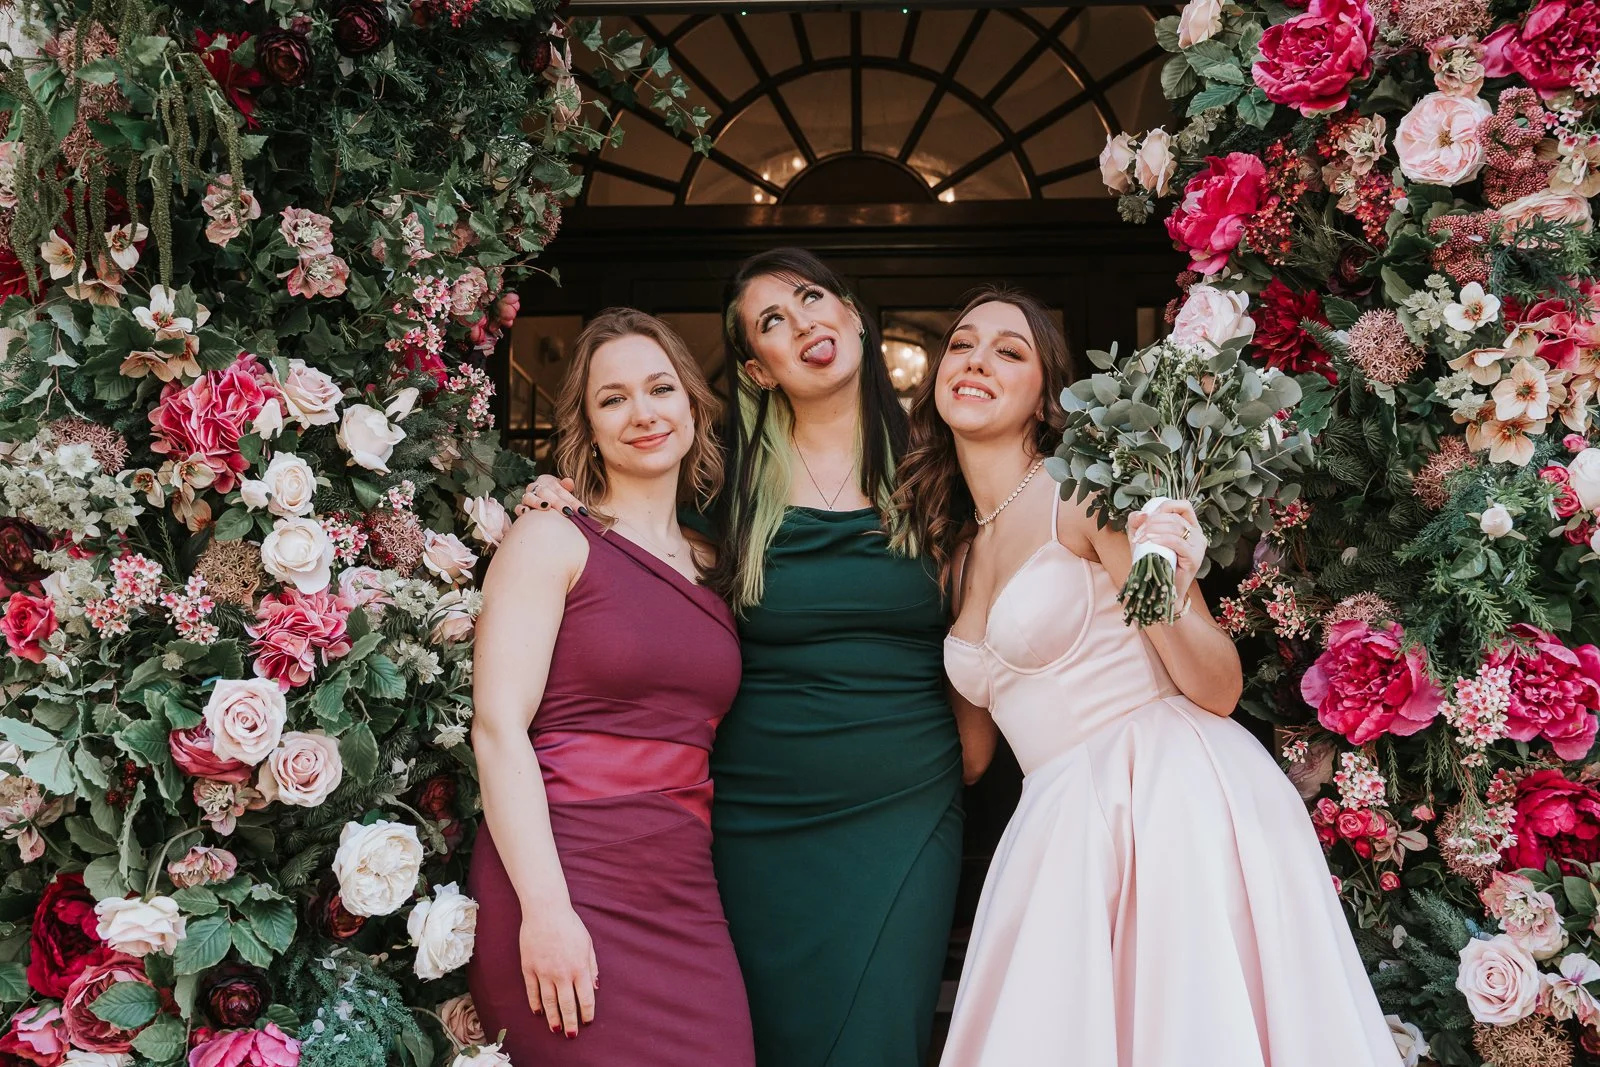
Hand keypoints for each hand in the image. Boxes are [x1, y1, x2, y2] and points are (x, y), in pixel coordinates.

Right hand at [519, 475, 584, 516]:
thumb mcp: (563, 492)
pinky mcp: (521, 507)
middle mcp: (536, 487)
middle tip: (568, 512)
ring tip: (547, 507)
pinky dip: (521, 509)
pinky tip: (526, 512)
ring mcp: (527, 496)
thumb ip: (567, 488)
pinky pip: (518, 507)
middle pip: (546, 492)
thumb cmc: (556, 497)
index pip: (562, 490)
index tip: (582, 512)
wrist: (541, 500)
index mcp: (549, 481)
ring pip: (530, 497)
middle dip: (558, 502)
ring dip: (538, 502)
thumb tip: (569, 481)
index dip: (573, 501)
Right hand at [520, 908, 597, 1037]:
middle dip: (570, 1022)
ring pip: (548, 1002)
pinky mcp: (529, 968)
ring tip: (555, 1028)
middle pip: (567, 1005)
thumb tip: (595, 987)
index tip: (587, 1021)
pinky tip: (538, 1012)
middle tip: (571, 1035)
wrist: (546, 911)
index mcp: (580, 967)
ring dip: (553, 1017)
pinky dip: (535, 1003)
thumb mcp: (588, 944)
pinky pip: (532, 991)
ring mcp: (544, 971)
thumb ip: (592, 966)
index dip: (586, 1013)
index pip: (585, 998)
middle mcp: (562, 973)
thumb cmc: (570, 925)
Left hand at [1127, 499, 1204, 600]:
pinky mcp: (1195, 558)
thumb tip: (1142, 513)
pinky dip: (1161, 539)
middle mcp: (1198, 534)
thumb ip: (1137, 522)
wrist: (1159, 589)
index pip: (1183, 506)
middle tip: (1138, 533)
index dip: (1164, 507)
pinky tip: (1149, 541)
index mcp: (1190, 527)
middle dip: (1153, 522)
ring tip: (1140, 539)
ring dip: (1153, 530)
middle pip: (1175, 517)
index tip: (1146, 519)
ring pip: (1176, 527)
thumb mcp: (1142, 538)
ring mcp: (1199, 546)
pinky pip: (1177, 542)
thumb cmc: (1153, 562)